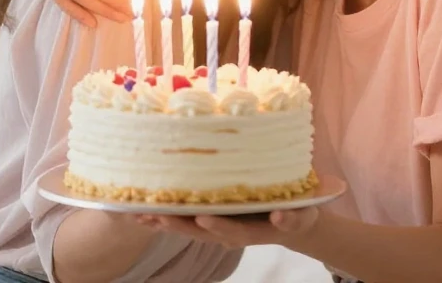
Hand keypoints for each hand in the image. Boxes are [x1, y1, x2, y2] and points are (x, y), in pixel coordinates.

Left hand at [132, 208, 320, 249]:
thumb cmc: (296, 213)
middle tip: (159, 215)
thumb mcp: (301, 215)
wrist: (287, 221)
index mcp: (250, 230)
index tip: (203, 218)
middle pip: (201, 232)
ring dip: (164, 222)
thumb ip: (292, 217)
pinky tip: (143, 209)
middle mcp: (229, 232)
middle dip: (179, 224)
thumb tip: (281, 215)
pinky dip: (163, 215)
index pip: (232, 230)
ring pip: (187, 227)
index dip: (218, 225)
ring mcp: (216, 227)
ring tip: (141, 214)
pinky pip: (183, 219)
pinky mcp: (208, 219)